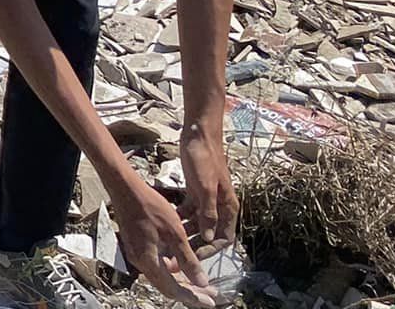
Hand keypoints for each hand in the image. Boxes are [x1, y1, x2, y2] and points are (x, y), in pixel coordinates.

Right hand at [113, 177, 217, 306]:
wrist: (125, 189)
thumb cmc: (150, 207)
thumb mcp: (175, 233)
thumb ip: (188, 260)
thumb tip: (202, 282)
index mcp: (149, 261)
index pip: (173, 289)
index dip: (193, 298)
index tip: (211, 302)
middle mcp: (140, 262)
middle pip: (167, 286)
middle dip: (190, 292)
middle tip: (210, 295)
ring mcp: (137, 254)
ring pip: (162, 276)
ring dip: (182, 280)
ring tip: (201, 280)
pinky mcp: (137, 246)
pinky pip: (156, 265)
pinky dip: (172, 268)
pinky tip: (183, 262)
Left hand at [180, 125, 238, 249]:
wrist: (198, 135)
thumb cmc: (204, 159)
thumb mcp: (205, 186)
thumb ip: (208, 211)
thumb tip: (208, 237)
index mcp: (228, 208)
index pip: (223, 238)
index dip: (209, 250)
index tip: (193, 258)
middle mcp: (220, 207)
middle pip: (208, 233)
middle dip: (194, 245)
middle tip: (176, 255)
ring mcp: (207, 200)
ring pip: (197, 224)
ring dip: (185, 233)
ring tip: (168, 242)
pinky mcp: (195, 192)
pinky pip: (188, 211)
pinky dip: (179, 218)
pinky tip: (167, 222)